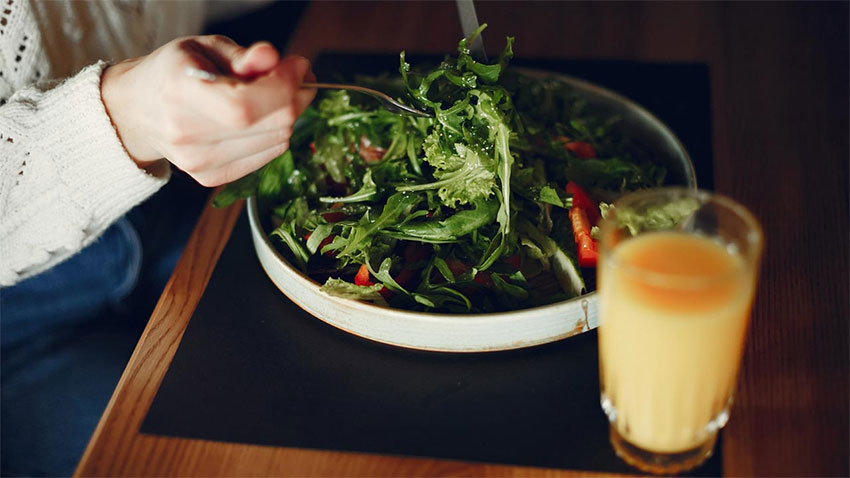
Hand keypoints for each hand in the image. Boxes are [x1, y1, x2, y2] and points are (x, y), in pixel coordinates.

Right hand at [101, 35, 315, 186]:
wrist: (139, 111)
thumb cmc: (174, 72)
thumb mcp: (204, 47)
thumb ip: (240, 55)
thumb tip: (271, 58)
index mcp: (178, 92)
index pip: (245, 104)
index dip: (282, 86)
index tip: (299, 66)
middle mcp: (186, 134)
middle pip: (269, 125)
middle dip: (296, 96)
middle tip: (296, 76)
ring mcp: (199, 162)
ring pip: (276, 141)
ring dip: (288, 114)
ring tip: (276, 93)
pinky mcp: (212, 177)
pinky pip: (267, 155)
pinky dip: (275, 133)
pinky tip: (262, 117)